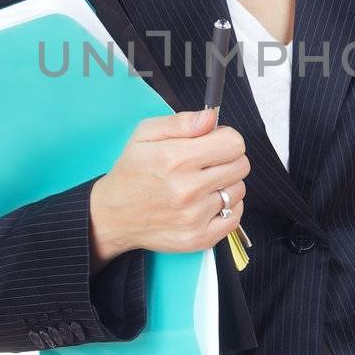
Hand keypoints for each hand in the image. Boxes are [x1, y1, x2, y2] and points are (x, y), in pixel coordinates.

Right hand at [88, 109, 249, 263]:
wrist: (113, 215)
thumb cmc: (132, 172)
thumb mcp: (145, 134)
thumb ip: (182, 122)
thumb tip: (211, 117)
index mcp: (176, 159)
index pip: (234, 144)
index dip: (225, 138)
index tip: (213, 142)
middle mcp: (188, 189)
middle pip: (241, 165)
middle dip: (227, 159)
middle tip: (207, 163)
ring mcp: (195, 217)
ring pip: (239, 190)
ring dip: (226, 184)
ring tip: (202, 184)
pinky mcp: (200, 238)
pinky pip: (235, 216)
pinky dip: (227, 207)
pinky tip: (207, 202)